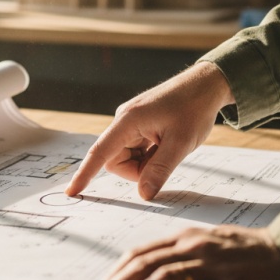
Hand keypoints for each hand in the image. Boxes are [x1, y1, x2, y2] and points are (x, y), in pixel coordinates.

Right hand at [66, 62, 234, 199]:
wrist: (207, 84)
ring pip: (127, 157)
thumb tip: (143, 195)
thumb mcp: (181, 143)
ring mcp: (132, 122)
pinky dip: (150, 155)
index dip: (85, 174)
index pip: (100, 152)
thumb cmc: (194, 108)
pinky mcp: (140, 125)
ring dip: (146, 163)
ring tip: (170, 148)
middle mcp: (125, 120)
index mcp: (128, 121)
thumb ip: (160, 170)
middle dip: (136, 170)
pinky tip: (167, 143)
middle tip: (164, 162)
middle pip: (115, 159)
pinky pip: (137, 149)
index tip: (71, 192)